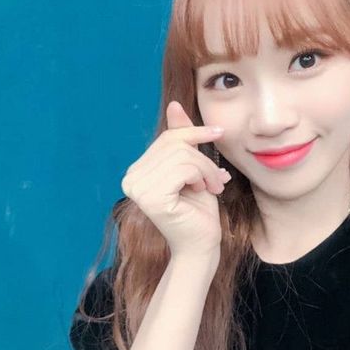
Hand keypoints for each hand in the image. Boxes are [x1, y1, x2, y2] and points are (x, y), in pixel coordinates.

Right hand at [121, 101, 230, 256]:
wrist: (202, 245)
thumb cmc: (199, 210)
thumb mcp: (194, 167)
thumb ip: (182, 139)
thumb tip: (174, 104)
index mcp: (137, 171)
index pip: (167, 138)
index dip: (194, 132)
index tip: (218, 132)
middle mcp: (131, 178)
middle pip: (175, 144)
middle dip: (204, 159)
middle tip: (217, 180)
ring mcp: (137, 188)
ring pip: (183, 155)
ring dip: (207, 170)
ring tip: (214, 187)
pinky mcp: (150, 197)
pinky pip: (185, 168)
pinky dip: (203, 176)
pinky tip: (205, 192)